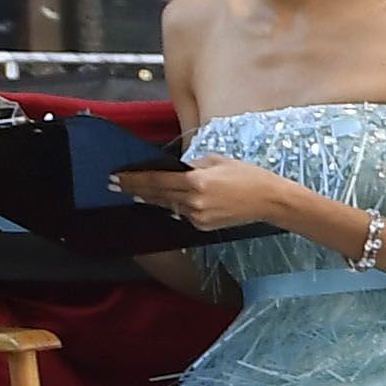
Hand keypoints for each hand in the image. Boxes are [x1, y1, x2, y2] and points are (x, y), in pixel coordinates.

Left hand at [126, 154, 297, 234]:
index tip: (117, 176)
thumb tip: (174, 168)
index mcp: (196, 180)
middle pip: (156, 194)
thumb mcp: (218, 161)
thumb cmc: (248, 176)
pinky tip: (174, 201)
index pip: (156, 179)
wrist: (270, 201)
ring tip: (139, 193)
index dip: (134, 179)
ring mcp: (197, 216)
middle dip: (134, 189)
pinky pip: (183, 214)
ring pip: (168, 205)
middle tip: (114, 185)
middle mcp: (193, 200)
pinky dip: (177, 206)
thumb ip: (193, 164)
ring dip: (154, 198)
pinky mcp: (203, 225)